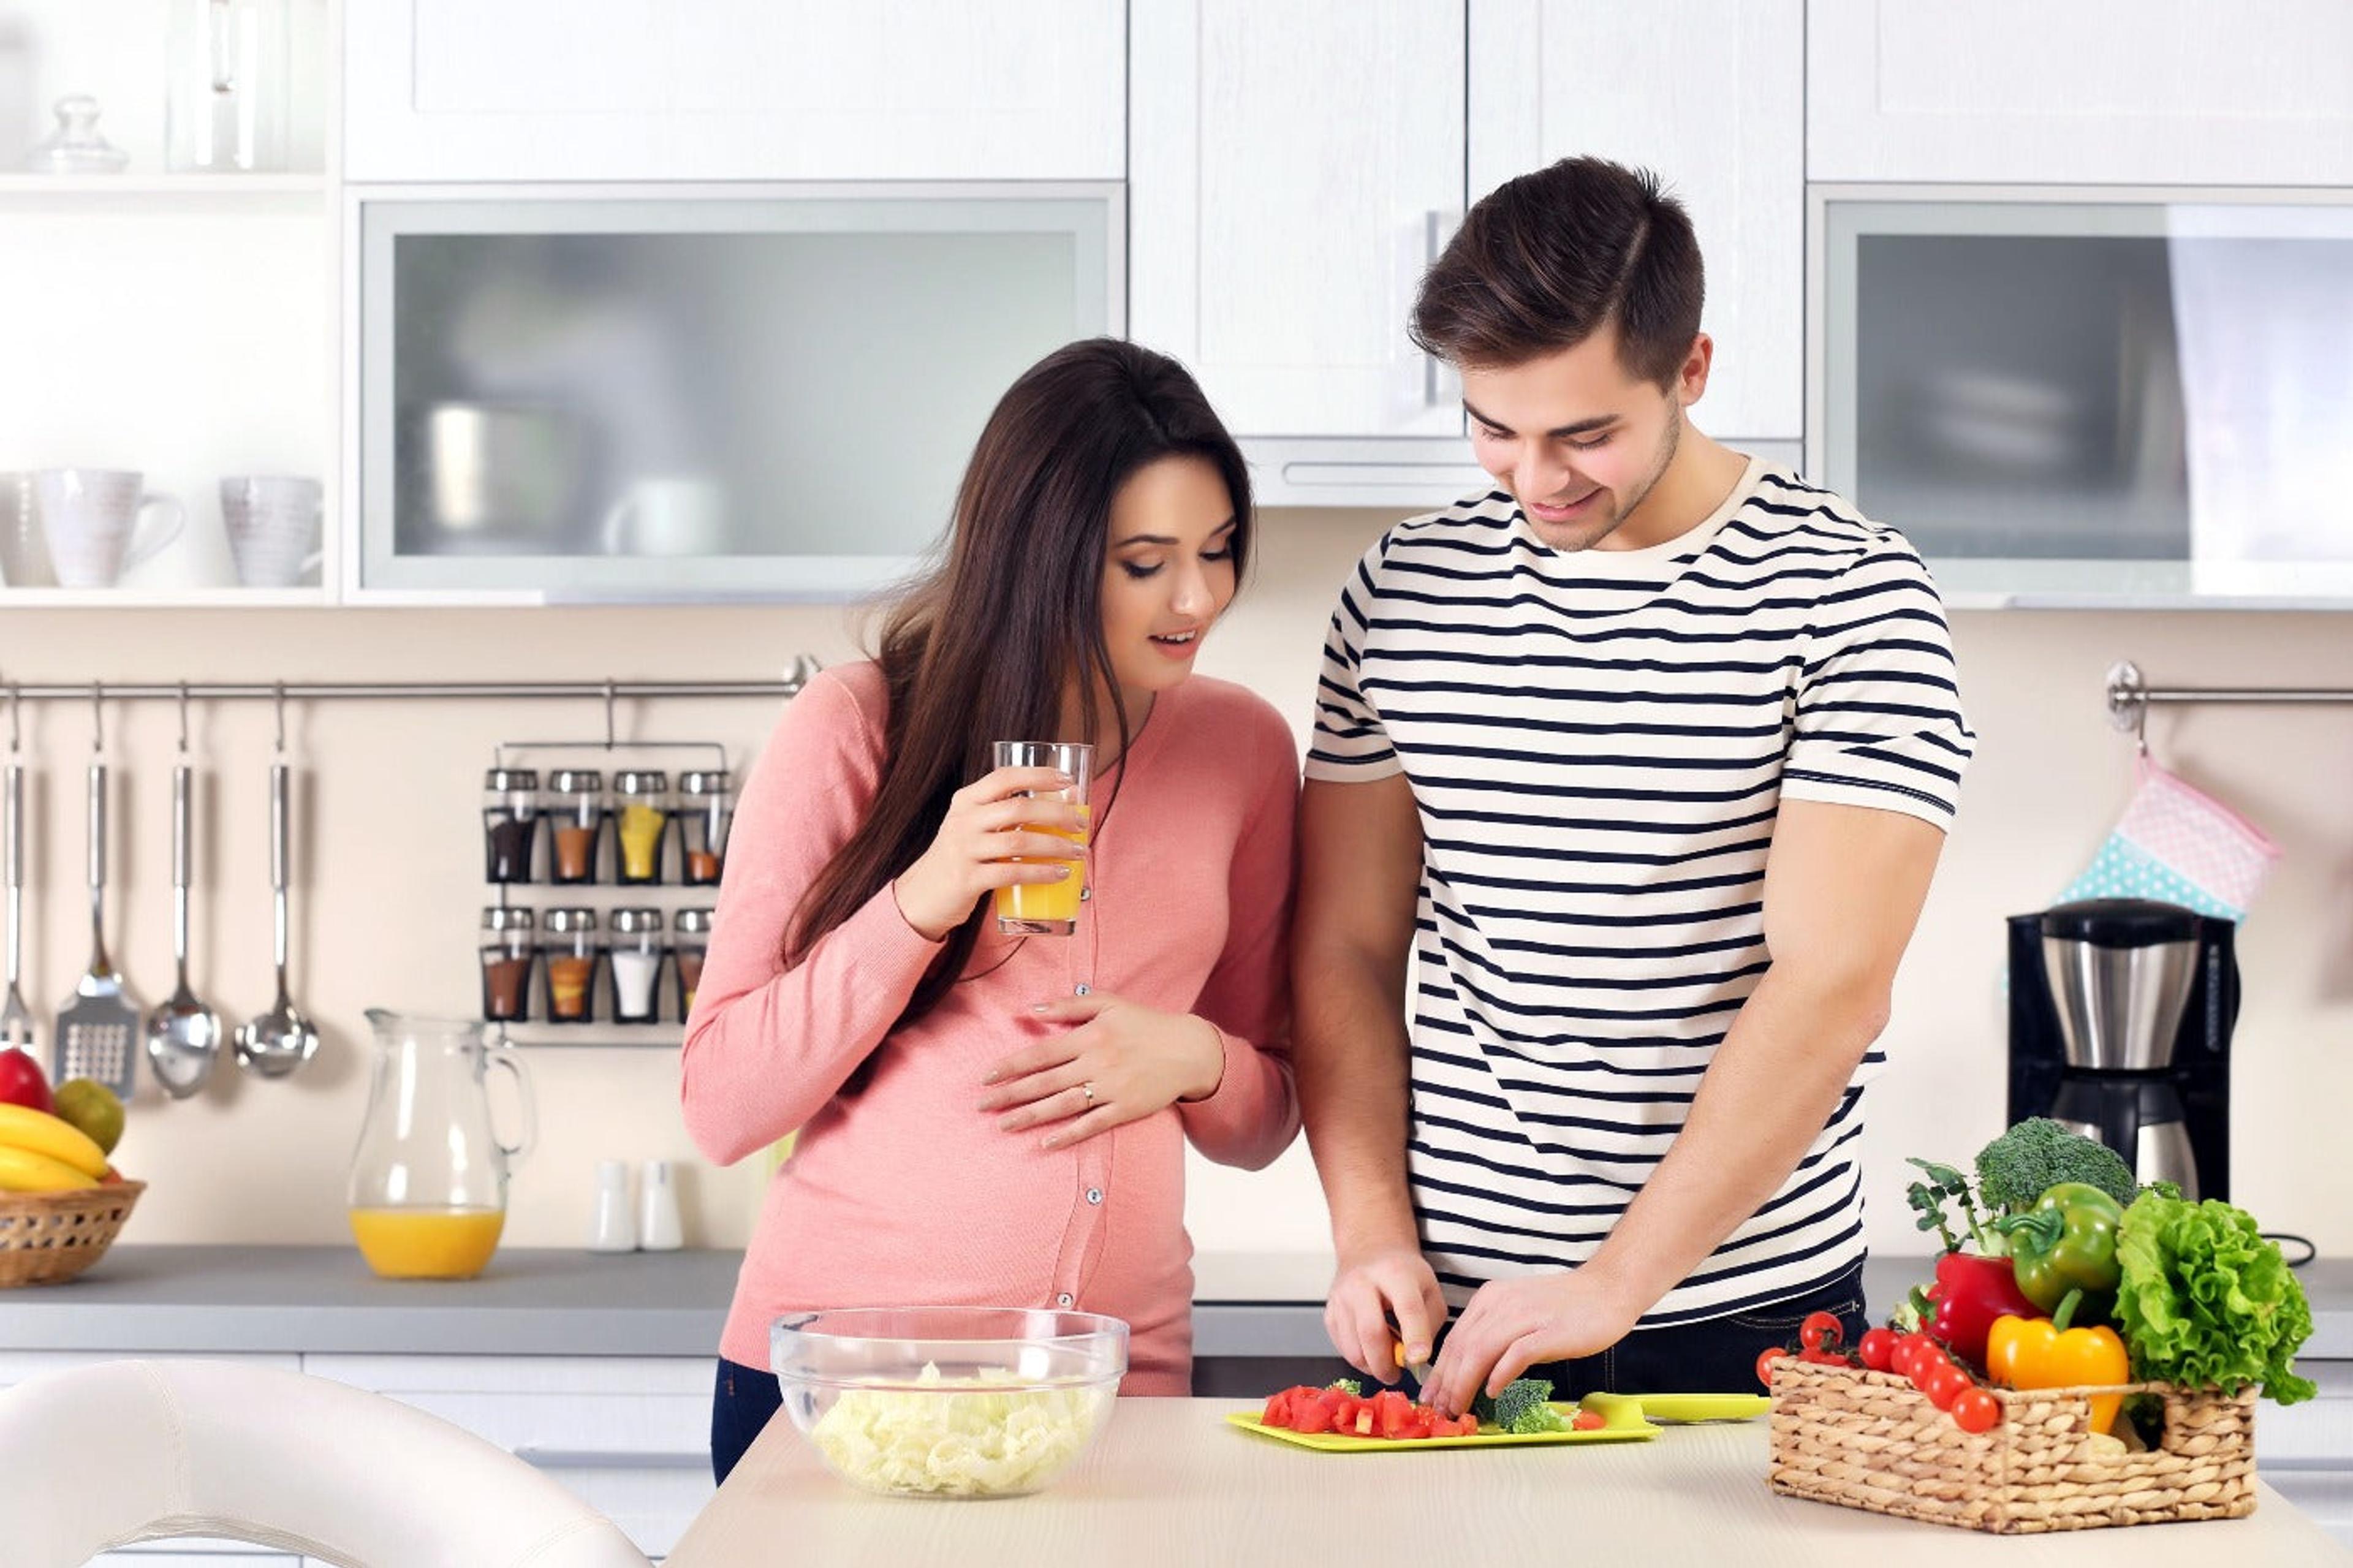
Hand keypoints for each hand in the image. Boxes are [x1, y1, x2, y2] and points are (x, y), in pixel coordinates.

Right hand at [892, 764, 1088, 940]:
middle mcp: (963, 821)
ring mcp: (963, 850)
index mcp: (966, 800)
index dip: (1039, 775)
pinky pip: (1012, 872)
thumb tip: (1058, 807)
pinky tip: (1060, 874)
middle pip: (1019, 808)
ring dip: (1056, 846)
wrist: (920, 896)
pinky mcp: (967, 879)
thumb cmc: (959, 857)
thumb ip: (1002, 814)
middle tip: (1081, 824)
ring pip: (1019, 840)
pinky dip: (1041, 872)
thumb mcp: (971, 826)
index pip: (1004, 777)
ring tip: (1078, 851)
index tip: (1067, 780)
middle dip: (1057, 814)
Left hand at [976, 992, 1224, 1149]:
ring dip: (1030, 1115)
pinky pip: (1092, 1123)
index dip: (1011, 1065)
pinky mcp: (1126, 1109)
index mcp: (1090, 1036)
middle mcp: (1097, 1062)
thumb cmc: (1144, 1024)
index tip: (985, 1077)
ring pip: (1063, 1104)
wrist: (1188, 1050)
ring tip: (1004, 1124)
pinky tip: (1046, 1142)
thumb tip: (1030, 1009)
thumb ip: (1068, 1006)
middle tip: (982, 1105)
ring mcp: (1111, 1088)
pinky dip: (1069, 1133)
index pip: (1041, 1053)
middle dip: (1010, 1094)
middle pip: (1045, 1081)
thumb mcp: (1108, 1003)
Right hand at [1325, 1244, 1446, 1385]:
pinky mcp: (1329, 1314)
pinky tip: (1371, 1348)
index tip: (1419, 1359)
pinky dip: (1360, 1358)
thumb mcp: (1429, 1289)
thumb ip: (1429, 1323)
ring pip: (1353, 1348)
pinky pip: (1343, 1349)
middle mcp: (1362, 1283)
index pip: (1406, 1307)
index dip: (1415, 1336)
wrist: (1369, 1251)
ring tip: (1386, 1359)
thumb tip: (1416, 1358)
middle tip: (1397, 1374)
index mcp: (1395, 1273)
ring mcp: (1340, 1298)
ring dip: (1372, 1366)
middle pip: (1371, 1332)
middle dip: (1386, 1364)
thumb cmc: (1403, 1274)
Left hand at [1420, 1269, 1643, 1418]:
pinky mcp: (1549, 1331)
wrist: (1606, 1290)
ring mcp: (1525, 1316)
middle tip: (1439, 1410)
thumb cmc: (1564, 1308)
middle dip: (1447, 1382)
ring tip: (1459, 1407)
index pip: (1455, 1339)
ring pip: (1482, 1351)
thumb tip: (1473, 1373)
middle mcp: (1501, 1304)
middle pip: (1463, 1347)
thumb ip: (1495, 1335)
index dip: (1440, 1371)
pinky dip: (1501, 1374)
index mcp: (1490, 1299)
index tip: (1431, 1397)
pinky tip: (1493, 1392)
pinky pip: (1516, 1354)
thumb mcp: (1518, 1314)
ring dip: (1465, 1383)